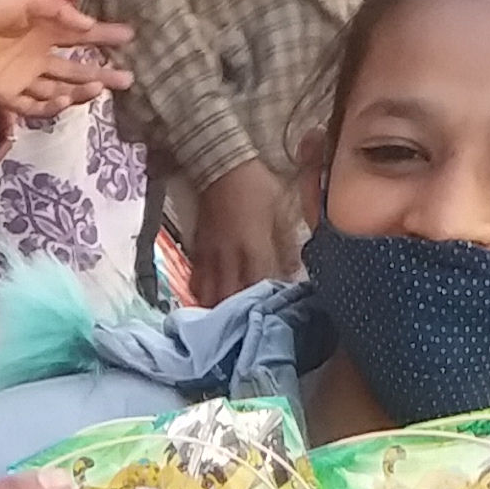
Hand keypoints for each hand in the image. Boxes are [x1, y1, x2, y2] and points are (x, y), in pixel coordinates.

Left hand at [0, 0, 132, 124]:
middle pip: (76, 69)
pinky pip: (34, 105)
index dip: (105, 37)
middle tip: (127, 78)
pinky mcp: (7, 94)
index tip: (129, 37)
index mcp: (45, 31)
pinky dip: (51, 105)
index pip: (82, 37)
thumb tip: (89, 26)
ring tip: (101, 86)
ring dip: (81, 90)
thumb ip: (59, 11)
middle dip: (102, 73)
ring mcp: (24, 77)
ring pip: (60, 89)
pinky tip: (66, 98)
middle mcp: (39, 56)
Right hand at [187, 161, 302, 303]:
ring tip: (227, 316)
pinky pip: (196, 281)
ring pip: (208, 295)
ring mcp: (210, 256)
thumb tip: (293, 272)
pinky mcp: (197, 249)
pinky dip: (203, 294)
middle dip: (237, 315)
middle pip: (228, 299)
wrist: (221, 165)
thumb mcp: (281, 210)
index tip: (272, 314)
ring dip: (217, 308)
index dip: (263, 306)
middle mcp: (229, 257)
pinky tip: (211, 297)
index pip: (257, 288)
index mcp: (253, 248)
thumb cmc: (256, 186)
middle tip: (247, 322)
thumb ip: (286, 244)